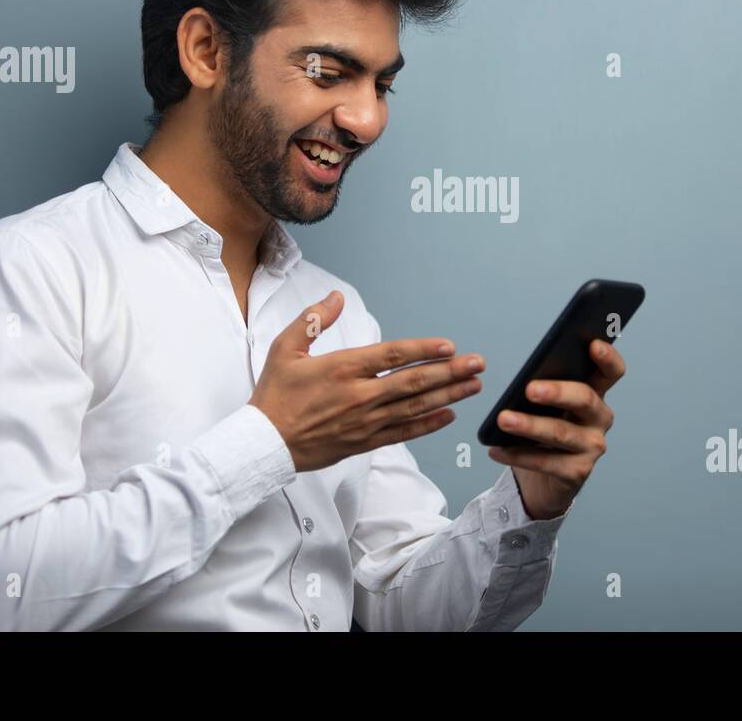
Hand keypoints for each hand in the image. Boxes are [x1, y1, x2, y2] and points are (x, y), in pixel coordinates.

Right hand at [252, 290, 486, 472]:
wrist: (263, 444)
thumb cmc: (275, 395)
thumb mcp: (285, 349)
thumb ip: (313, 320)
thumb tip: (336, 297)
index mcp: (342, 369)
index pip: (392, 355)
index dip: (424, 349)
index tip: (449, 346)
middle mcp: (359, 395)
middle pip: (414, 381)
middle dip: (450, 372)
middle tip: (477, 364)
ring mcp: (365, 421)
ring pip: (415, 407)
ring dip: (448, 395)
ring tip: (474, 386)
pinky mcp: (364, 441)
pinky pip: (404, 433)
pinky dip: (429, 424)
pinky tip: (449, 415)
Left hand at [487, 338, 625, 519]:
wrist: (545, 479)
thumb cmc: (545, 429)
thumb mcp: (547, 406)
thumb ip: (544, 387)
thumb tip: (524, 380)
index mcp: (595, 393)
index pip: (611, 372)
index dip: (607, 358)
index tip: (593, 344)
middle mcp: (600, 418)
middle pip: (585, 398)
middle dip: (557, 392)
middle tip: (530, 389)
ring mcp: (592, 447)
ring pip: (561, 432)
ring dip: (529, 425)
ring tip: (503, 420)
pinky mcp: (578, 472)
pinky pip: (546, 462)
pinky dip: (518, 455)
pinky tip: (496, 450)